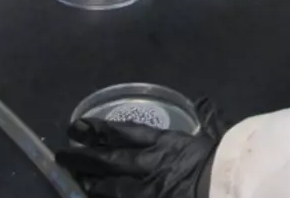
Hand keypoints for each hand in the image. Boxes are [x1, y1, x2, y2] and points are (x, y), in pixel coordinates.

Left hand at [55, 99, 227, 197]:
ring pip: (109, 188)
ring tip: (75, 179)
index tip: (79, 126)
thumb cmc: (225, 162)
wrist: (227, 188)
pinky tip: (91, 197)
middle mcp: (150, 166)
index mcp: (167, 144)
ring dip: (90, 183)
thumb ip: (209, 117)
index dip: (100, 130)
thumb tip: (203, 101)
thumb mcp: (218, 135)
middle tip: (62, 154)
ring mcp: (146, 192)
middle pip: (109, 159)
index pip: (125, 133)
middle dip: (83, 156)